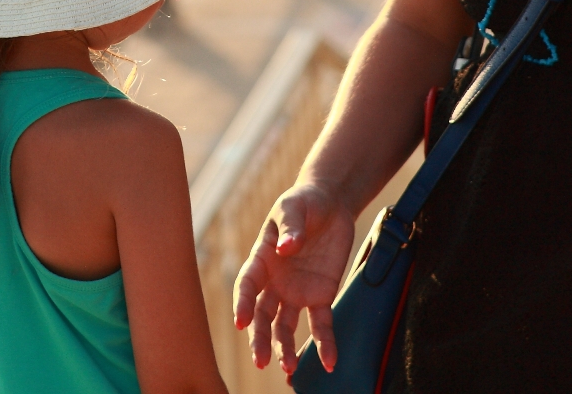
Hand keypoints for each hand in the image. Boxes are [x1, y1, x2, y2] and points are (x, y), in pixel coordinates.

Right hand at [232, 184, 354, 375]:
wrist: (330, 204)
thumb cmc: (304, 203)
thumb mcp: (294, 207)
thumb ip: (291, 228)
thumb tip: (286, 248)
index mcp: (262, 260)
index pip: (247, 286)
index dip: (242, 304)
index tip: (241, 322)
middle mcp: (275, 282)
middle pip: (263, 315)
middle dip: (260, 338)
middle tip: (260, 360)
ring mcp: (297, 292)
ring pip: (285, 326)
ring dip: (285, 347)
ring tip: (288, 368)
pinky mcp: (320, 296)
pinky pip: (321, 324)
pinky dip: (324, 344)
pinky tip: (328, 362)